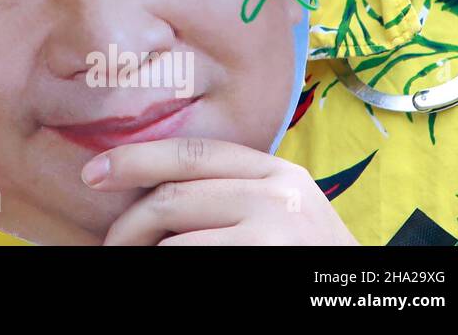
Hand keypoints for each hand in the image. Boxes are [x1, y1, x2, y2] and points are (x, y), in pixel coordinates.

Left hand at [82, 137, 359, 244]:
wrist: (364, 304)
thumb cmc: (308, 258)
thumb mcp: (283, 213)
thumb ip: (232, 192)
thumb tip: (151, 190)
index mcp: (278, 174)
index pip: (192, 153)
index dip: (135, 159)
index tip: (93, 173)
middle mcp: (279, 197)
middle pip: (173, 197)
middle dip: (128, 223)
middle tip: (110, 246)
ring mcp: (275, 235)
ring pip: (175, 241)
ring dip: (144, 254)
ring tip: (134, 262)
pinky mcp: (266, 265)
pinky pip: (190, 263)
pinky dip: (167, 267)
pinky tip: (162, 270)